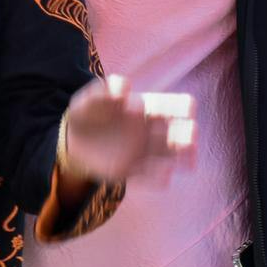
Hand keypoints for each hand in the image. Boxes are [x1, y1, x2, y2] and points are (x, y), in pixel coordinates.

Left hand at [60, 76, 195, 183]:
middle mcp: (151, 131)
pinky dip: (158, 178)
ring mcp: (144, 152)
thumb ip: (108, 89)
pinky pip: (150, 176)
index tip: (188, 109)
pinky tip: (165, 178)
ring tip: (189, 162)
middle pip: (178, 132)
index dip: (182, 107)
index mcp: (147, 108)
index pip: (172, 106)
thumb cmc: (87, 111)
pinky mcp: (132, 170)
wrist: (74, 139)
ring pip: (170, 155)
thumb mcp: (92, 96)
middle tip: (192, 135)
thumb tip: (125, 88)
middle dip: (187, 134)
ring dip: (182, 158)